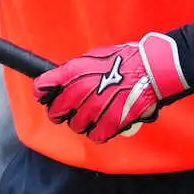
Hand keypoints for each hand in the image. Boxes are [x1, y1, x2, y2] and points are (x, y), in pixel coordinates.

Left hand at [33, 32, 187, 143]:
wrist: (152, 69)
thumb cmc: (125, 60)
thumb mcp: (93, 57)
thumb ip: (75, 71)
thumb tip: (62, 81)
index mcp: (72, 73)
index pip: (42, 87)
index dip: (43, 93)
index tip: (46, 96)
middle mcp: (79, 92)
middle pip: (55, 113)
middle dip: (61, 112)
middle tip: (70, 111)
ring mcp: (93, 109)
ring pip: (75, 126)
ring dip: (82, 123)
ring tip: (94, 115)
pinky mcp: (109, 124)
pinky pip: (95, 136)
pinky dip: (99, 132)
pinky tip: (105, 124)